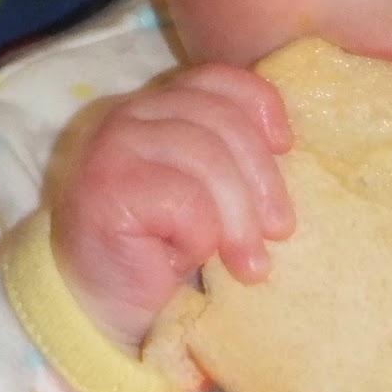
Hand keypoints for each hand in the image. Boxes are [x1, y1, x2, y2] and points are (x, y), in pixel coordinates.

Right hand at [49, 63, 293, 351]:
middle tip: (279, 232)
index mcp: (156, 106)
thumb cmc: (162, 251)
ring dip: (239, 219)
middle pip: (222, 119)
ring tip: (250, 265)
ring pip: (208, 159)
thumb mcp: (207, 192)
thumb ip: (229, 154)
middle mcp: (130, 114)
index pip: (217, 78)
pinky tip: (187, 259)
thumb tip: (286, 144)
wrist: (105, 313)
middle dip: (262, 179)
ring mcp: (114, 146)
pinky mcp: (107, 188)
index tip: (286, 148)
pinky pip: (185, 201)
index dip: (260, 104)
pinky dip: (201, 236)